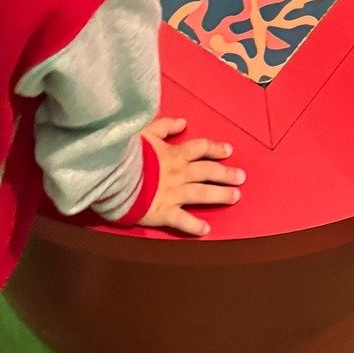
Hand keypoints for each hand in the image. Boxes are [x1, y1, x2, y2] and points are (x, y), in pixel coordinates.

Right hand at [138, 115, 243, 234]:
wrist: (111, 173)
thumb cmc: (126, 151)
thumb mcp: (145, 131)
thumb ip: (164, 125)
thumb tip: (183, 122)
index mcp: (174, 153)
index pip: (201, 148)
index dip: (215, 148)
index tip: (228, 150)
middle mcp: (178, 173)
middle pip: (208, 171)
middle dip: (226, 173)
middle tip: (241, 177)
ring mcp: (172, 193)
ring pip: (201, 193)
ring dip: (220, 195)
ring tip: (235, 197)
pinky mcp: (162, 211)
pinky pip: (182, 220)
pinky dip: (194, 226)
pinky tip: (206, 230)